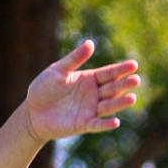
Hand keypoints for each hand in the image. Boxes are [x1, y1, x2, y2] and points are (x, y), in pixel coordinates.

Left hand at [24, 41, 139, 141]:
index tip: (134, 65)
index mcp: (90, 79)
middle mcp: (94, 94)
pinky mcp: (83, 124)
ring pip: (109, 106)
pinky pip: (97, 124)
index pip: (109, 73)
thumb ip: (74, 59)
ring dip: (120, 103)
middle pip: (113, 88)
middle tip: (136, 79)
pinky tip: (115, 122)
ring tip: (131, 98)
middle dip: (124, 84)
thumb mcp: (57, 70)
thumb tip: (90, 43)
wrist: (32, 112)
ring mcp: (90, 109)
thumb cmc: (43, 89)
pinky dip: (106, 124)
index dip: (121, 69)